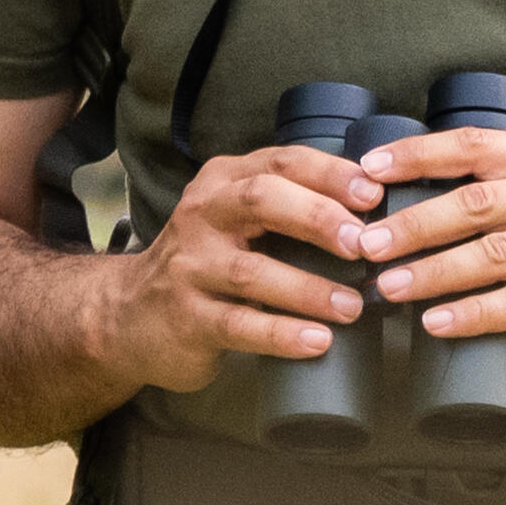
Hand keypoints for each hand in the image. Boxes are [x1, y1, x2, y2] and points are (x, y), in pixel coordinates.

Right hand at [105, 138, 389, 394]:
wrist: (128, 315)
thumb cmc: (205, 263)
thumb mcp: (234, 218)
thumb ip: (287, 204)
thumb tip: (377, 212)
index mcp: (223, 182)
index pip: (281, 162)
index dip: (330, 175)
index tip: (374, 194)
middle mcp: (201, 215)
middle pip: (261, 201)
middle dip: (318, 219)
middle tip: (364, 245)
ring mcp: (189, 267)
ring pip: (252, 270)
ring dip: (309, 289)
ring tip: (352, 306)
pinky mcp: (186, 317)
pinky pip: (239, 325)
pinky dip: (282, 334)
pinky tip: (316, 341)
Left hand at [355, 124, 505, 361]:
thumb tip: (454, 196)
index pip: (477, 146)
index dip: (418, 156)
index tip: (368, 169)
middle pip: (476, 201)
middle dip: (412, 222)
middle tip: (364, 242)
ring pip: (493, 253)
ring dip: (432, 272)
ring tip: (387, 288)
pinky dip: (475, 315)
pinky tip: (440, 324)